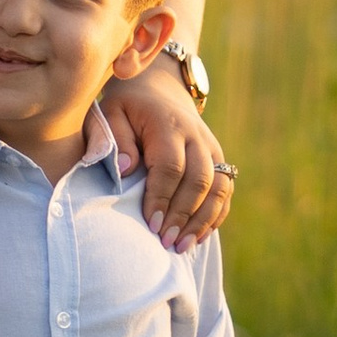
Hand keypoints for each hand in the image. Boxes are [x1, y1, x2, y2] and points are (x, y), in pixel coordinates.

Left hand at [101, 54, 232, 250]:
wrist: (158, 88)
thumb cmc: (127, 108)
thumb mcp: (111, 113)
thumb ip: (114, 139)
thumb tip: (126, 169)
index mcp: (168, 124)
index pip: (171, 166)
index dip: (162, 197)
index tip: (152, 225)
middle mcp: (196, 136)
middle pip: (200, 179)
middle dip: (184, 215)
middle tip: (167, 243)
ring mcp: (212, 148)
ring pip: (219, 187)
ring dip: (203, 220)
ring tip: (184, 248)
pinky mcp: (219, 159)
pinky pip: (225, 190)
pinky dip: (216, 216)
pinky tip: (199, 237)